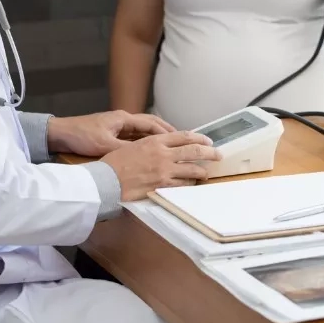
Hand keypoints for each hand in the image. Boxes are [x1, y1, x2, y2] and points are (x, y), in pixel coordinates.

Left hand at [47, 110, 175, 156]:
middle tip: (182, 139)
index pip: (151, 124)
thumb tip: (144, 154)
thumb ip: (125, 149)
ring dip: (157, 136)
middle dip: (167, 131)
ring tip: (171, 144)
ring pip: (143, 130)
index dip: (166, 132)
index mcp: (123, 119)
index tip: (180, 139)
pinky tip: (151, 149)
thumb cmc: (81, 136)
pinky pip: (134, 136)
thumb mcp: (104, 145)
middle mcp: (123, 119)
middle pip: (151, 124)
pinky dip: (145, 141)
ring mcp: (118, 125)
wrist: (60, 134)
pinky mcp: (112, 132)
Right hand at [101, 131, 221, 200]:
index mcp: (155, 141)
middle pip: (194, 151)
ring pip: (192, 170)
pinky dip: (189, 184)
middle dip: (210, 153)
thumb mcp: (134, 145)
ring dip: (202, 172)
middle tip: (218, 155)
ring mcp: (164, 171)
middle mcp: (163, 154)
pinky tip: (192, 184)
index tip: (207, 141)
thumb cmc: (115, 163)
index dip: (199, 138)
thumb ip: (152, 144)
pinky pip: (182, 185)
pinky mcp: (162, 186)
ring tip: (206, 173)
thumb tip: (165, 145)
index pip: (184, 136)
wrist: (106, 180)